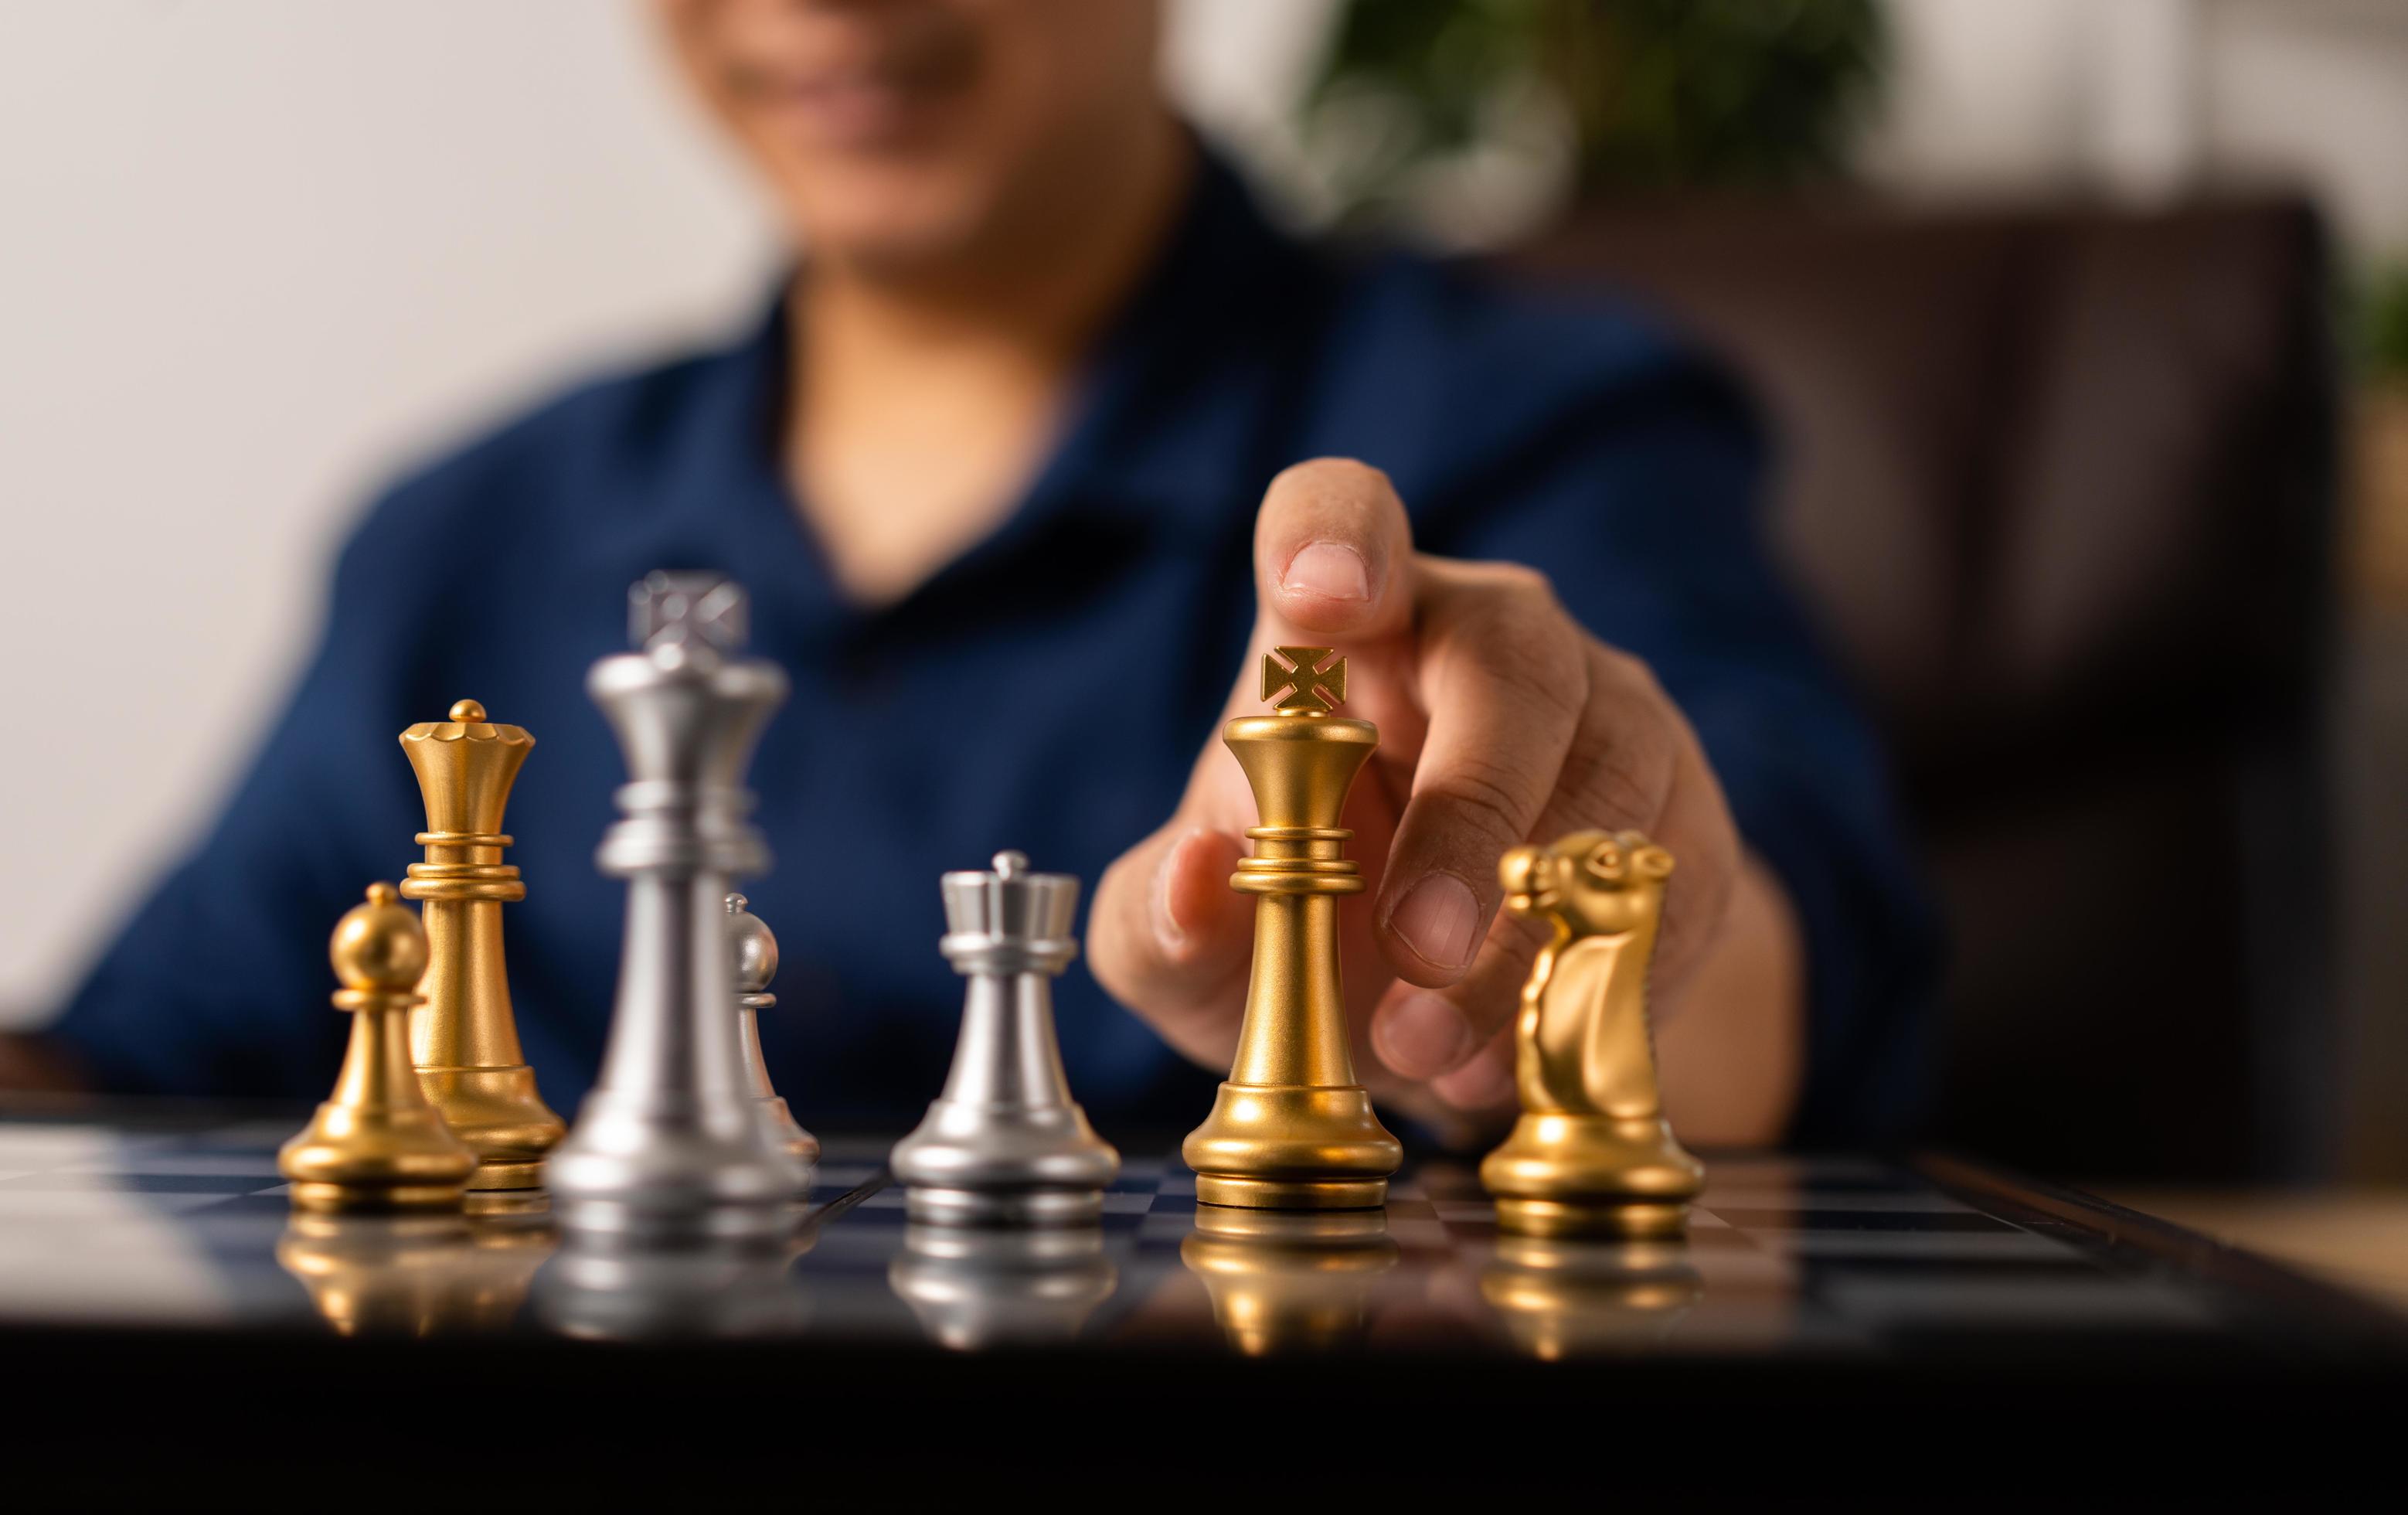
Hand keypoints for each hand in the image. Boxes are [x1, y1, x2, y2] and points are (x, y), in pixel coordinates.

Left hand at [1088, 460, 1793, 1133]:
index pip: (1340, 511)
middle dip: (1468, 811)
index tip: (1318, 597)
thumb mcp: (1193, 943)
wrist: (1440, 1002)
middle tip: (1419, 943)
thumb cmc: (1296, 924)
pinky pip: (1675, 888)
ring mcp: (1608, 714)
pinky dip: (1597, 988)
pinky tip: (1506, 1061)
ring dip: (1525, 936)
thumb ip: (1159, 919)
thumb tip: (1195, 881)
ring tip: (1431, 1046)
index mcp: (1343, 624)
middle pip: (1512, 659)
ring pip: (1609, 786)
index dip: (1332, 536)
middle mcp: (1488, 635)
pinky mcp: (1688, 816)